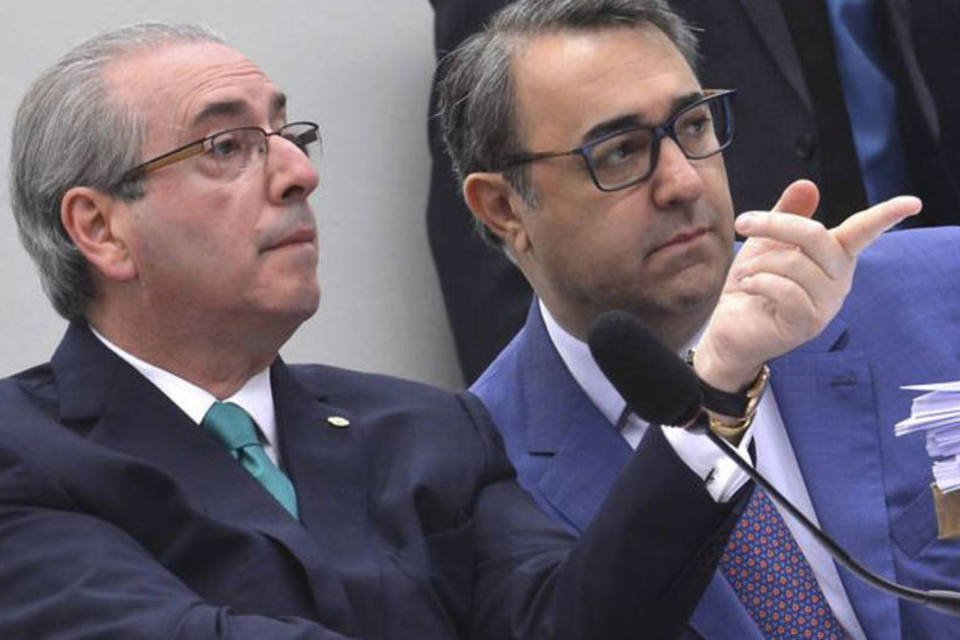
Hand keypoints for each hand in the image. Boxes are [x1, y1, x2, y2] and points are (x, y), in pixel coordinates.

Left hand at [695, 179, 920, 391]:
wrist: (728, 328)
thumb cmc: (751, 284)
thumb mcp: (766, 243)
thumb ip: (788, 215)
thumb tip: (808, 184)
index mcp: (834, 257)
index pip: (863, 232)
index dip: (886, 215)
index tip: (912, 202)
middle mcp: (838, 280)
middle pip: (818, 236)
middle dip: (776, 224)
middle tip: (744, 223)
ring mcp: (826, 305)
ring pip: (796, 264)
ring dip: (759, 263)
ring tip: (746, 274)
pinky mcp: (807, 324)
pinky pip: (785, 290)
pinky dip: (758, 282)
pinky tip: (748, 288)